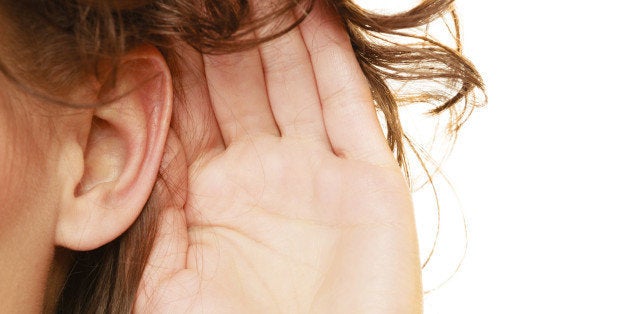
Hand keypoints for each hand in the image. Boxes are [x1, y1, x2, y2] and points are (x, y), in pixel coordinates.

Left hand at [135, 1, 421, 312]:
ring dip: (277, 26)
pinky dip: (333, 57)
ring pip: (292, 79)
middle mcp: (263, 174)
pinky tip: (316, 13)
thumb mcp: (166, 280)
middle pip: (239, 80)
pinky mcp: (368, 183)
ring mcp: (317, 174)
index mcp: (212, 195)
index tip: (167, 12)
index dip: (176, 55)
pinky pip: (348, 106)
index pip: (190, 105)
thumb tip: (125, 139)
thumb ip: (150, 211)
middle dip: (225, 25)